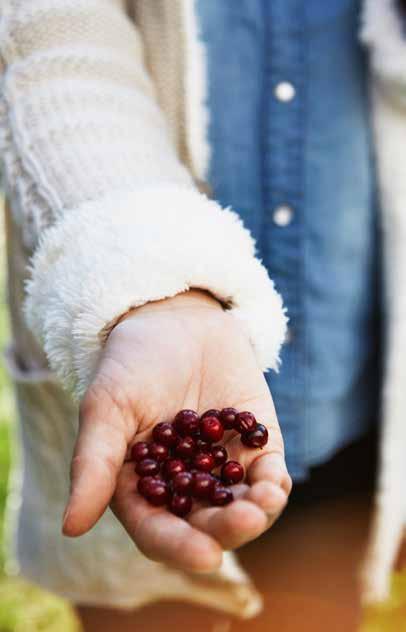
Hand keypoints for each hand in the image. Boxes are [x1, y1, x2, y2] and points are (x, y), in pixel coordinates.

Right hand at [62, 290, 291, 571]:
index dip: (179, 546)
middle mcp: (183, 485)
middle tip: (245, 522)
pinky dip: (274, 483)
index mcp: (142, 486)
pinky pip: (268, 474)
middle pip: (206, 524)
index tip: (205, 556)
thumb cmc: (131, 363)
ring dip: (259, 511)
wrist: (174, 320)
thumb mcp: (107, 407)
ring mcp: (221, 467)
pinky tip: (277, 481)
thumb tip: (70, 527)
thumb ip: (94, 463)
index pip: (158, 530)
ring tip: (267, 500)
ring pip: (242, 506)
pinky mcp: (253, 445)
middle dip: (227, 529)